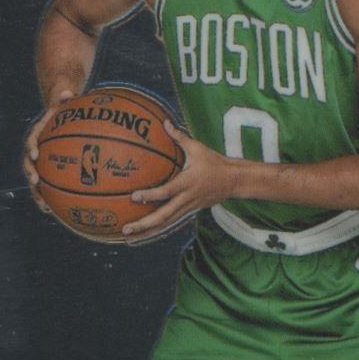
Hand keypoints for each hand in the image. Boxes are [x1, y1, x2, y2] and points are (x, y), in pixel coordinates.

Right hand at [22, 90, 72, 214]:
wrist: (59, 111)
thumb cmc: (65, 105)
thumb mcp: (66, 99)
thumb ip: (65, 96)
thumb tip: (67, 92)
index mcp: (40, 131)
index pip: (32, 138)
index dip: (32, 146)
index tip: (34, 154)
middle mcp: (37, 147)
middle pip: (28, 162)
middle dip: (30, 173)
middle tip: (36, 182)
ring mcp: (42, 160)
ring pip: (35, 178)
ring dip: (38, 193)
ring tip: (45, 207)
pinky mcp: (49, 168)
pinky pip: (49, 184)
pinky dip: (52, 197)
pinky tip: (60, 212)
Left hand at [123, 120, 236, 238]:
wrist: (233, 181)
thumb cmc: (214, 162)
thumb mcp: (197, 148)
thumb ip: (179, 137)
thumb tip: (165, 122)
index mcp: (187, 183)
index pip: (166, 192)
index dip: (150, 196)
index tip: (134, 197)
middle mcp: (186, 199)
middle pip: (163, 216)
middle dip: (143, 224)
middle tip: (125, 229)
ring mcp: (188, 208)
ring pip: (165, 224)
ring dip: (147, 231)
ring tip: (128, 236)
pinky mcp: (189, 212)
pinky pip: (170, 222)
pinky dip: (157, 228)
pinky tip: (144, 232)